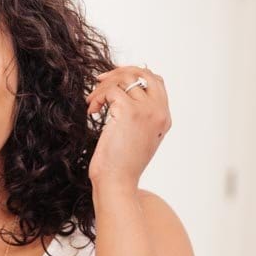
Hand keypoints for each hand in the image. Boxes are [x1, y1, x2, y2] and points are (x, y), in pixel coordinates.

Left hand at [85, 63, 170, 188]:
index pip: (156, 81)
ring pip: (124, 79)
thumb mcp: (137, 139)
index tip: (114, 80)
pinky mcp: (129, 111)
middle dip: (118, 72)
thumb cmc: (122, 168)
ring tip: (92, 102)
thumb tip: (122, 96)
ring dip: (103, 87)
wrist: (117, 183)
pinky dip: (97, 97)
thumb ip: (139, 117)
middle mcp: (159, 111)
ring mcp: (146, 110)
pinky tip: (91, 111)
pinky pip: (110, 90)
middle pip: (142, 73)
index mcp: (164, 118)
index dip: (134, 74)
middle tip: (99, 82)